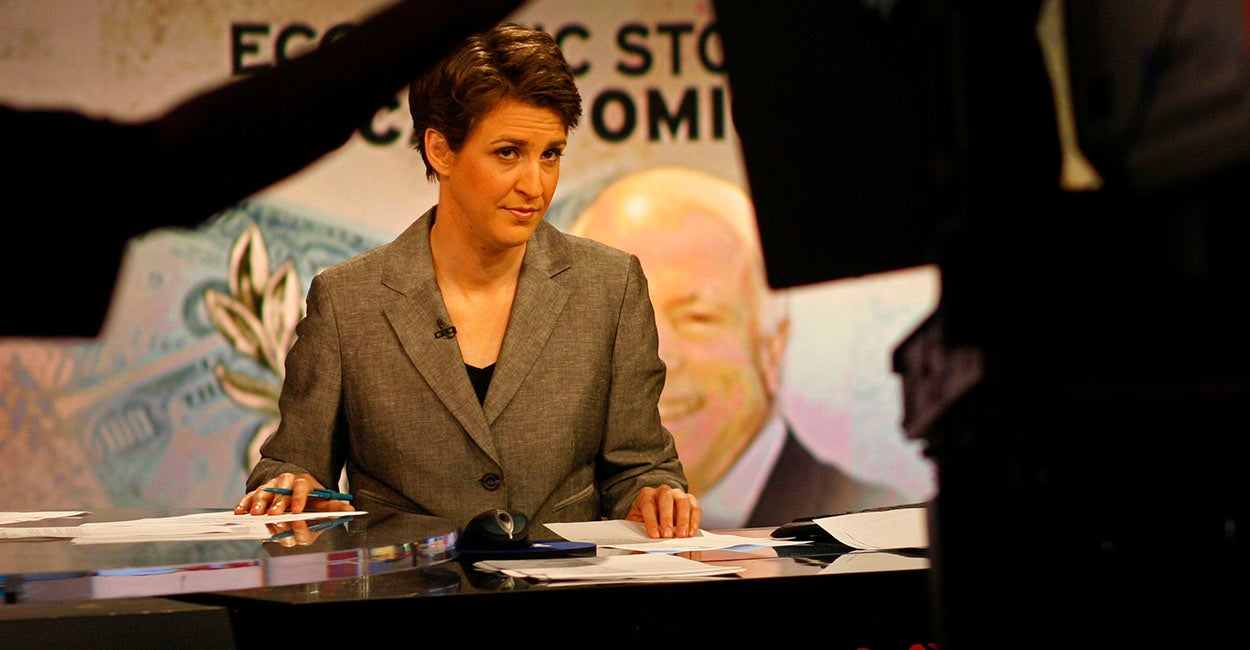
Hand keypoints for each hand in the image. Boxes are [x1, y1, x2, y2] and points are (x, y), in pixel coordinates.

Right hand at [233, 472, 355, 515]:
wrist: (294, 491)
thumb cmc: (310, 500)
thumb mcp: (322, 502)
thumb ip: (334, 507)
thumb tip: (350, 509)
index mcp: (303, 481)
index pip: (301, 485)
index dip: (299, 497)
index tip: (298, 511)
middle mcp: (285, 482)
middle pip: (280, 489)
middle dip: (277, 503)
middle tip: (274, 515)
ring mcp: (269, 487)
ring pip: (263, 492)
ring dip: (259, 503)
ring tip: (256, 514)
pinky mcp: (256, 494)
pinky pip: (248, 497)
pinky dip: (244, 504)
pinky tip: (239, 513)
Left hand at [626, 484, 700, 537]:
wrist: (657, 513)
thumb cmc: (646, 520)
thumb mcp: (637, 526)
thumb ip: (638, 537)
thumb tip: (639, 552)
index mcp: (646, 495)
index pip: (648, 504)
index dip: (651, 520)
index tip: (654, 535)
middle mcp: (663, 491)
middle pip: (666, 497)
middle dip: (667, 517)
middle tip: (668, 535)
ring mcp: (678, 494)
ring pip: (682, 501)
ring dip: (683, 519)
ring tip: (681, 535)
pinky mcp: (690, 500)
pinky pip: (695, 507)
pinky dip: (694, 520)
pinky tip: (692, 532)